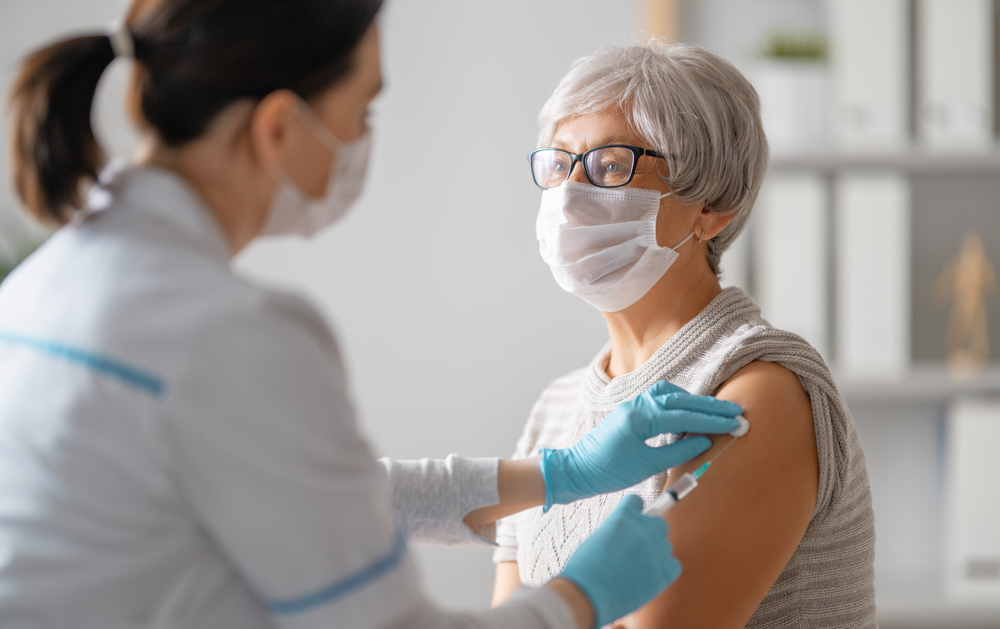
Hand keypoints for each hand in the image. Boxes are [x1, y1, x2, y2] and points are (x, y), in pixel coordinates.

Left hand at [539, 380, 740, 509]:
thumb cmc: (608, 471)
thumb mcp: (646, 466)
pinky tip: (687, 413)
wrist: (577, 470)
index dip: (713, 420)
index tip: (736, 423)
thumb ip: (677, 452)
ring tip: (715, 412)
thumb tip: (704, 441)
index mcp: (641, 417)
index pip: (685, 415)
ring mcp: (632, 405)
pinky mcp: (630, 411)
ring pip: (669, 394)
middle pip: (681, 400)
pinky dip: (677, 402)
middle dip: (710, 407)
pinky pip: (659, 399)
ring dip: (693, 401)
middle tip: (736, 412)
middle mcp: (637, 405)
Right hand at [559, 495, 679, 627]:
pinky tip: (647, 580)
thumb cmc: (587, 568)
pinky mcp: (667, 569)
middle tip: (636, 551)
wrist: (591, 592)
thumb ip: (617, 531)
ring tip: (636, 571)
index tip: (631, 524)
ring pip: (664, 546)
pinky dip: (663, 572)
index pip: (637, 502)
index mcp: (624, 515)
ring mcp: (658, 547)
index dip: (634, 513)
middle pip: (659, 523)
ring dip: (655, 555)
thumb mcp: (598, 537)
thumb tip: (627, 536)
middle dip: (650, 534)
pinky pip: (673, 565)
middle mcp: (645, 527)